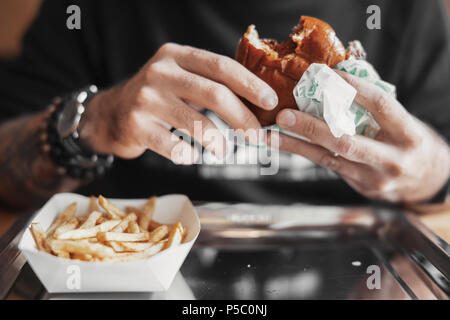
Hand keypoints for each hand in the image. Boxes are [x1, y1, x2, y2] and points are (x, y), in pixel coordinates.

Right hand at [79, 43, 277, 163]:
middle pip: (214, 94)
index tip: (270, 101)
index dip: (250, 84)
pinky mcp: (136, 125)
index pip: (221, 66)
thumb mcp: (179, 78)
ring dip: (219, 142)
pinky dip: (189, 155)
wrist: (111, 113)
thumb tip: (257, 103)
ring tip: (224, 151)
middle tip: (257, 136)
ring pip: (197, 123)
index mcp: (176, 55)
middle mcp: (160, 72)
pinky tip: (192, 156)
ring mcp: (146, 98)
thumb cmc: (157, 96)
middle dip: (243, 118)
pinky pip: (174, 146)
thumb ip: (209, 82)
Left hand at [268, 70, 449, 202]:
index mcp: (408, 134)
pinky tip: (284, 144)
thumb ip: (376, 107)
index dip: (353, 88)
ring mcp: (373, 177)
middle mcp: (391, 159)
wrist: (425, 180)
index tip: (326, 75)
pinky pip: (327, 165)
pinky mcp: (359, 185)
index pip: (379, 106)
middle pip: (346, 141)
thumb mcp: (403, 122)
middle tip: (284, 114)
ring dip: (296, 145)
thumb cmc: (410, 142)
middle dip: (311, 127)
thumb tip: (338, 78)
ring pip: (329, 157)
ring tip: (270, 134)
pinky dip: (303, 152)